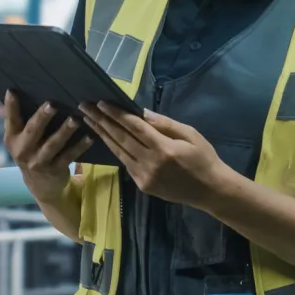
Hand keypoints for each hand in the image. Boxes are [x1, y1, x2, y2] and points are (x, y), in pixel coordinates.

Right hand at [5, 90, 92, 199]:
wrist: (40, 186)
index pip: (11, 120)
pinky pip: (69, 156)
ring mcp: (39, 162)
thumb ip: (21, 121)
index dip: (11, 106)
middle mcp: (23, 151)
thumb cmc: (31, 151)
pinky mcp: (55, 170)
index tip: (12, 90)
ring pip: (53, 144)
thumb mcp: (20, 140)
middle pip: (33, 131)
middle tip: (52, 104)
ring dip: (64, 131)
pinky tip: (89, 137)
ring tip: (75, 119)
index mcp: (13, 139)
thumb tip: (25, 92)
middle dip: (42, 118)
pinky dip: (80, 146)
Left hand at [79, 102, 228, 207]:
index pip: (134, 127)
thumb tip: (141, 113)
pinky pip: (126, 164)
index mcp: (164, 149)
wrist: (210, 190)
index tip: (101, 103)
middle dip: (101, 121)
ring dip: (102, 135)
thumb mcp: (190, 135)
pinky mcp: (143, 185)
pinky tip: (105, 138)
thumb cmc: (203, 158)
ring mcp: (145, 176)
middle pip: (121, 138)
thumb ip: (165, 124)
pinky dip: (115, 149)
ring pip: (119, 152)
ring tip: (88, 120)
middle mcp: (151, 163)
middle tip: (85, 107)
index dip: (116, 114)